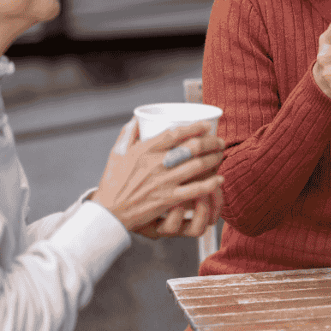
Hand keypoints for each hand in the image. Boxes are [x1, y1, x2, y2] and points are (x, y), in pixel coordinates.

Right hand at [92, 119, 224, 234]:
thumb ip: (128, 134)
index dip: (195, 127)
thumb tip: (137, 118)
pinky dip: (210, 184)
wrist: (109, 212)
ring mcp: (164, 181)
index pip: (175, 133)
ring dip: (214, 159)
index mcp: (145, 150)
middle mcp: (157, 163)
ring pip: (197, 166)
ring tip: (221, 155)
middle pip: (192, 147)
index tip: (206, 125)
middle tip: (219, 141)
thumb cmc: (112, 182)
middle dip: (210, 142)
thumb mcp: (116, 153)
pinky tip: (219, 179)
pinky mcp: (168, 198)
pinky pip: (195, 190)